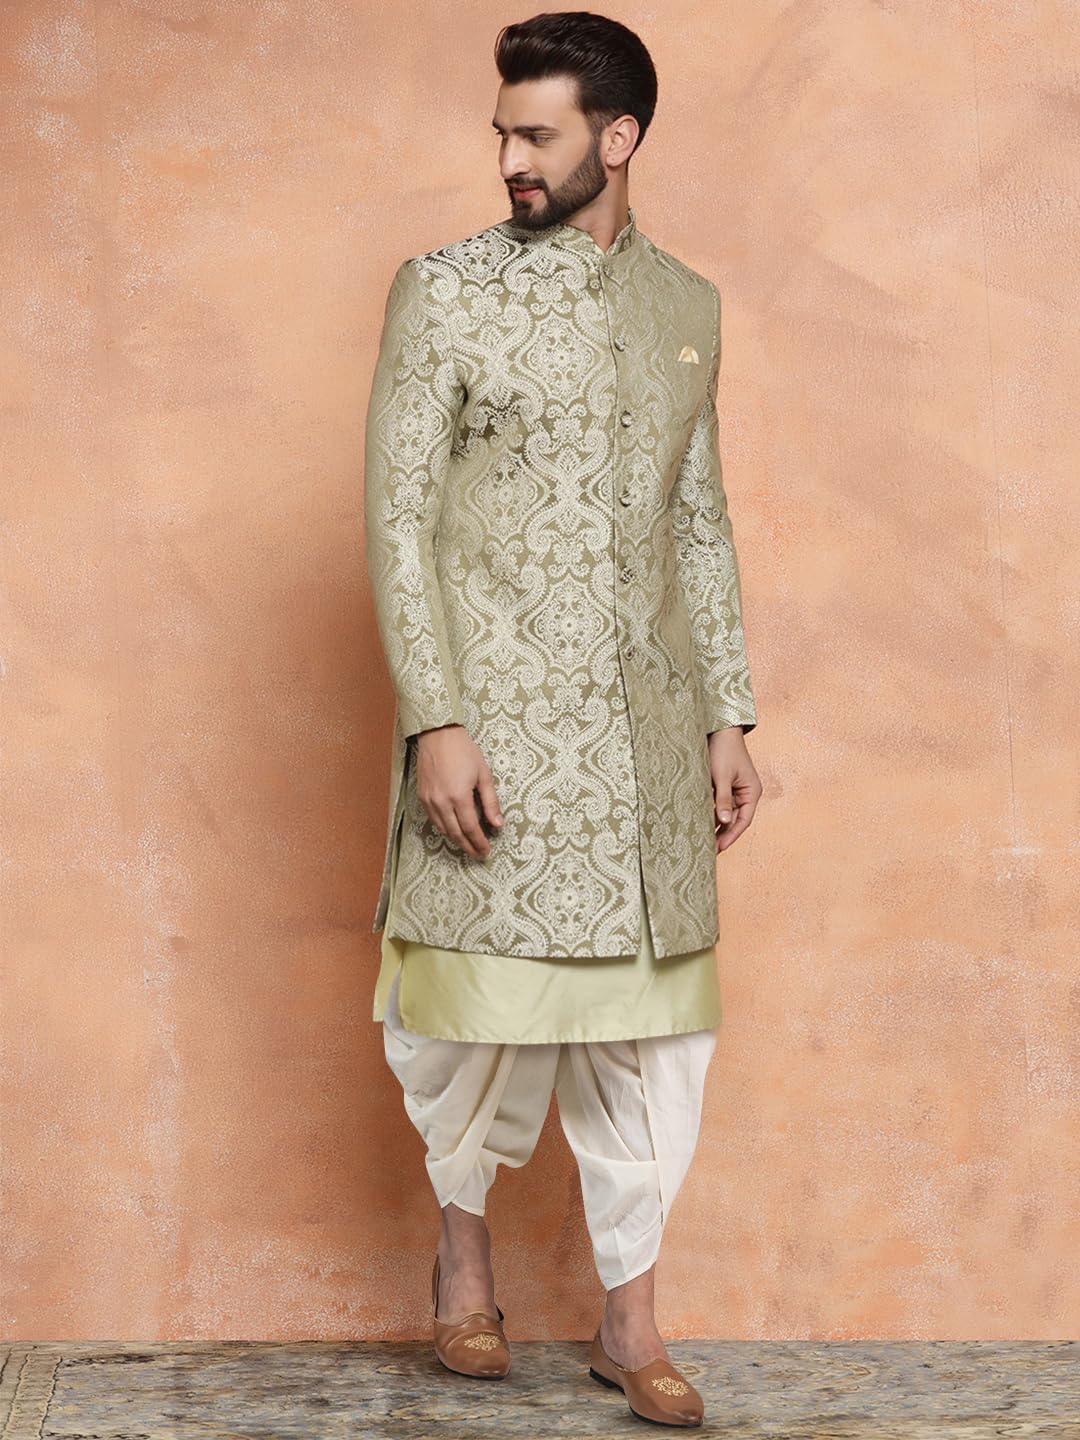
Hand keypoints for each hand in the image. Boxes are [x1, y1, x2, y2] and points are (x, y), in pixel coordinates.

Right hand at [414, 725, 503, 857]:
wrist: (438, 735)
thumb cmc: (463, 751)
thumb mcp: (484, 775)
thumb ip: (491, 802)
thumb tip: (497, 824)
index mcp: (459, 796)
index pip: (470, 828)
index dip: (478, 842)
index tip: (485, 851)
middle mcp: (441, 802)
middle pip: (455, 833)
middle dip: (467, 847)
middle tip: (477, 854)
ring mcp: (429, 800)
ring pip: (442, 829)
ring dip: (455, 840)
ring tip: (467, 845)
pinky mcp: (422, 797)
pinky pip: (433, 820)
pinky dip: (444, 829)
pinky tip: (452, 830)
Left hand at [707, 726, 760, 852]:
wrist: (720, 730)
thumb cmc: (723, 750)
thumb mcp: (721, 776)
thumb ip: (722, 799)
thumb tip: (722, 822)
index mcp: (752, 792)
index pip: (743, 821)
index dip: (731, 836)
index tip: (719, 848)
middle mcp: (746, 794)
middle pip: (735, 820)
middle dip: (722, 834)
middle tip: (708, 850)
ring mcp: (736, 791)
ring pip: (726, 814)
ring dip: (716, 825)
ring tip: (703, 841)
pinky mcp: (725, 786)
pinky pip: (719, 805)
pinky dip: (711, 813)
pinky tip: (701, 823)